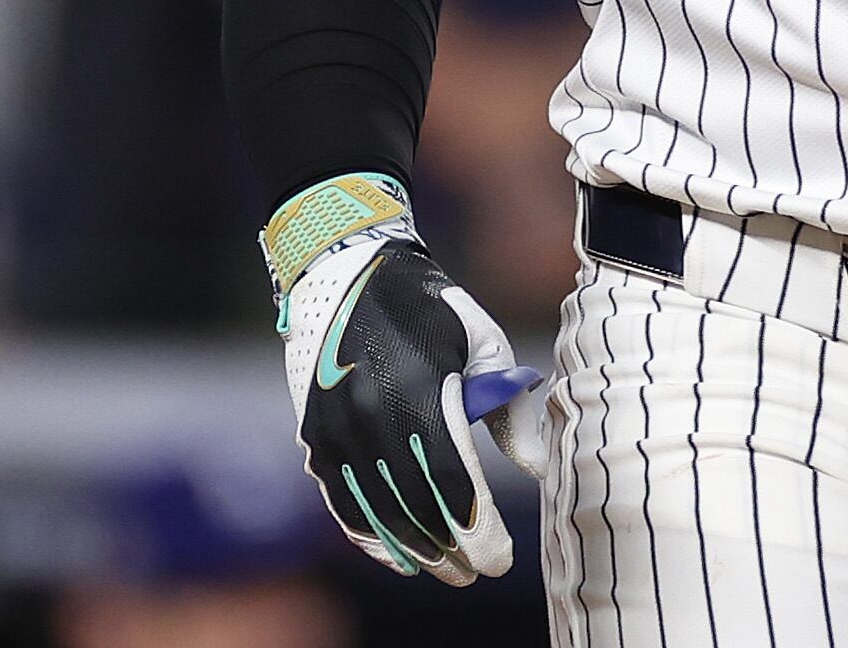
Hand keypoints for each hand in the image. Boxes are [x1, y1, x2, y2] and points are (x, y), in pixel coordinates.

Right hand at [274, 190, 539, 582]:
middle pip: (414, 506)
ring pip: (375, 512)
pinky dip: (368, 533)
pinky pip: (341, 500)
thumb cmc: (431, 308)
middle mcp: (370, 417)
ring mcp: (335, 430)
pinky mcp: (314, 436)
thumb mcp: (483, 342)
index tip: (501, 560)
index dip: (478, 529)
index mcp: (419, 391)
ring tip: (444, 571)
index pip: (452, 482)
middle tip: (478, 573)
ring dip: (412, 549)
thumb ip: (509, 408)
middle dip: (450, 548)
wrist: (348, 274)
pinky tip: (396, 554)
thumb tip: (533, 470)